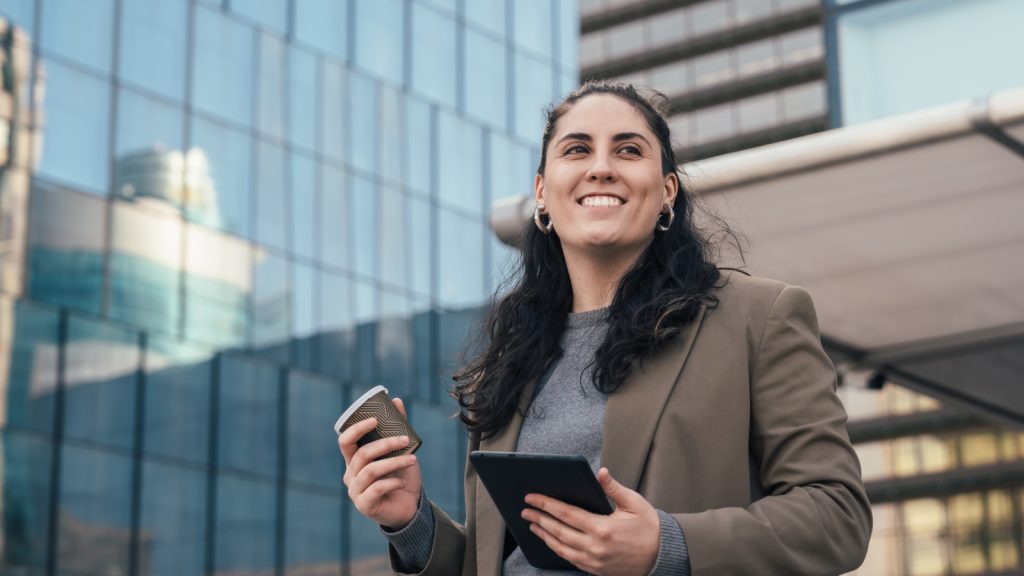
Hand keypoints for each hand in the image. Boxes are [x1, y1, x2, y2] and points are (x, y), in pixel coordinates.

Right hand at [339, 397, 422, 529]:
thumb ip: (396, 428)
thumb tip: (396, 401)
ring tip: (413, 459)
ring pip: (371, 470)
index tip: (375, 419)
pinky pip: (376, 488)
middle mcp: (350, 474)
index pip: (345, 440)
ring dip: (395, 462)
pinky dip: (392, 481)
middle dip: (385, 443)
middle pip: (362, 454)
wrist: (410, 507)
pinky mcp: (364, 505)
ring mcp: (355, 491)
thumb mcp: (401, 451)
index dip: (357, 428)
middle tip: (405, 439)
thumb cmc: (401, 476)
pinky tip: (402, 481)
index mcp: (354, 460)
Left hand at [521, 467, 659, 575]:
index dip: (545, 504)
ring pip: (561, 548)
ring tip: (533, 525)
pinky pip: (570, 559)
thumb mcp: (634, 503)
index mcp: (602, 528)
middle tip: (525, 510)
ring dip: (544, 535)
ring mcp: (594, 562)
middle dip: (539, 519)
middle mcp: (595, 547)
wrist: (662, 556)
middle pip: (558, 531)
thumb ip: (613, 488)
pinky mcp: (596, 570)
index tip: (532, 497)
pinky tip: (551, 540)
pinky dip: (557, 549)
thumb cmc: (649, 527)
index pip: (566, 513)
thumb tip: (600, 472)